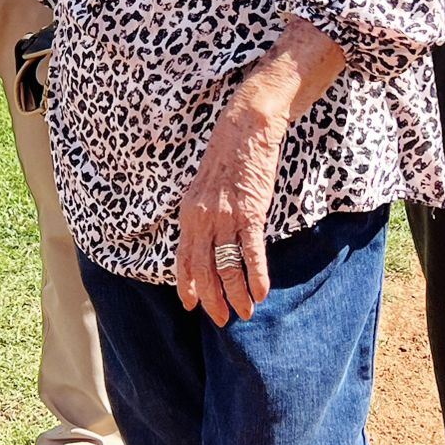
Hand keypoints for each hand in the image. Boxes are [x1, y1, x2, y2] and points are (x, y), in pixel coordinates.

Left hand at [174, 100, 285, 326]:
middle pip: (203, 270)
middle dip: (212, 299)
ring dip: (236, 294)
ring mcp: (226, 216)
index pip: (183, 258)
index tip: (192, 305)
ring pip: (226, 267)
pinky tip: (261, 292)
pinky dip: (256, 276)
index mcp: (190, 213)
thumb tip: (206, 238)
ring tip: (245, 312)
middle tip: (222, 318)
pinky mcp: (250, 211)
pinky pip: (250, 252)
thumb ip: (203, 213)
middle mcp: (202, 218)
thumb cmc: (228, 155)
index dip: (187, 285)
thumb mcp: (205, 186)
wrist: (246, 126)